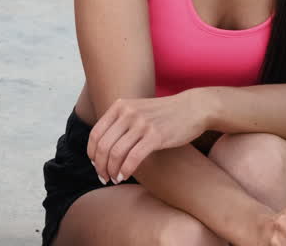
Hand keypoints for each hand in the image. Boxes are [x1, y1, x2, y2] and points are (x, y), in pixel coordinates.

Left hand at [86, 93, 205, 183]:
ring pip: (116, 153)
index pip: (95, 133)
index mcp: (120, 106)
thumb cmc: (164, 114)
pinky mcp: (156, 136)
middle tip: (104, 177)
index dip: (92, 153)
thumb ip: (120, 122)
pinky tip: (125, 177)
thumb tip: (102, 146)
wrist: (193, 108)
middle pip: (103, 145)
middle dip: (100, 165)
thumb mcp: (137, 110)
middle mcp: (128, 113)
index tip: (96, 165)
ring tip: (114, 179)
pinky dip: (126, 170)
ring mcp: (142, 123)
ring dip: (112, 170)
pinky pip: (133, 157)